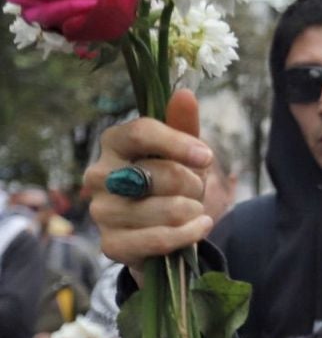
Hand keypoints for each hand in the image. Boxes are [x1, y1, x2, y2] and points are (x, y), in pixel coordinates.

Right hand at [82, 90, 212, 282]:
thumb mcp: (184, 153)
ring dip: (193, 211)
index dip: (178, 143)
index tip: (206, 157)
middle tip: (195, 191)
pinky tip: (198, 228)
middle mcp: (99, 175)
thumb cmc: (172, 184)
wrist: (164, 231)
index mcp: (113, 143)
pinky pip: (161, 239)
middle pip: (162, 174)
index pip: (140, 131)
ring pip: (167, 209)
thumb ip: (184, 125)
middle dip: (194, 185)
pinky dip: (188, 234)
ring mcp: (101, 211)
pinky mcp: (111, 244)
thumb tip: (185, 93)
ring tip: (192, 211)